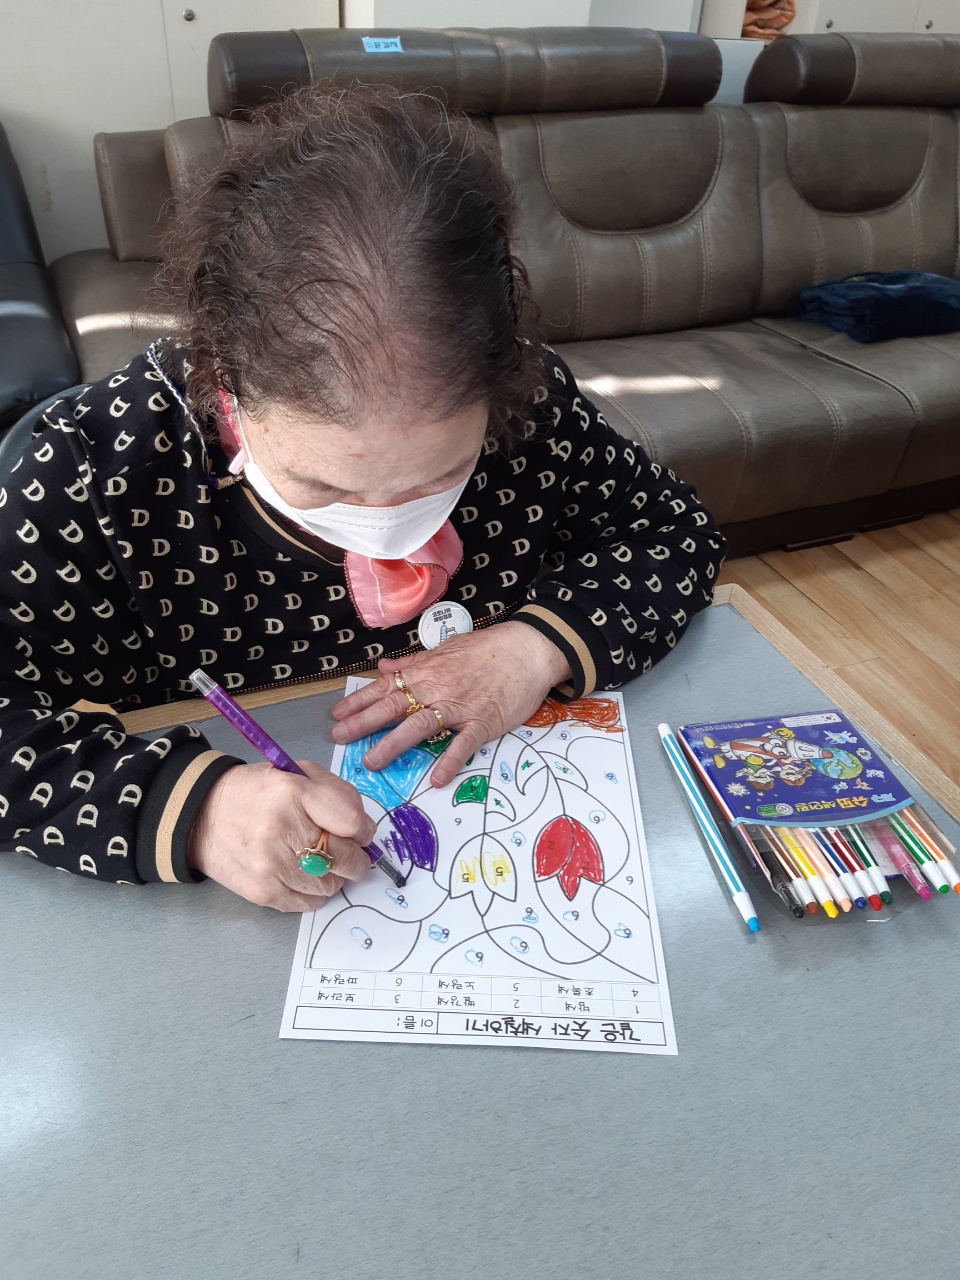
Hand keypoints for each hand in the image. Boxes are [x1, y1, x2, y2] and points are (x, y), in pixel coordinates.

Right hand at [188, 760, 376, 910]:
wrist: (203, 816)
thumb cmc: (258, 794)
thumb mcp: (298, 774)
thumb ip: (338, 795)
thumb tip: (364, 830)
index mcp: (294, 792)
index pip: (352, 821)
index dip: (363, 829)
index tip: (359, 832)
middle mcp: (282, 829)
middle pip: (346, 859)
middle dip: (356, 858)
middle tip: (348, 853)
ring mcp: (271, 865)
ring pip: (331, 885)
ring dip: (333, 876)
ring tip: (316, 860)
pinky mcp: (263, 892)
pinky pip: (309, 903)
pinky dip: (312, 891)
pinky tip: (299, 873)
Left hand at [330, 621, 572, 787]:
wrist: (527, 649)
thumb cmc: (487, 649)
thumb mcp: (446, 649)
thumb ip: (414, 662)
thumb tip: (385, 668)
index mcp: (425, 671)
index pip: (385, 687)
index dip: (358, 701)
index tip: (336, 715)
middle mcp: (436, 689)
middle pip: (393, 707)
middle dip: (363, 723)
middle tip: (339, 738)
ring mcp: (459, 707)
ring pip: (420, 726)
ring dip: (394, 744)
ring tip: (372, 761)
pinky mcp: (483, 723)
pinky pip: (463, 744)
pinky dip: (450, 760)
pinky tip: (436, 779)